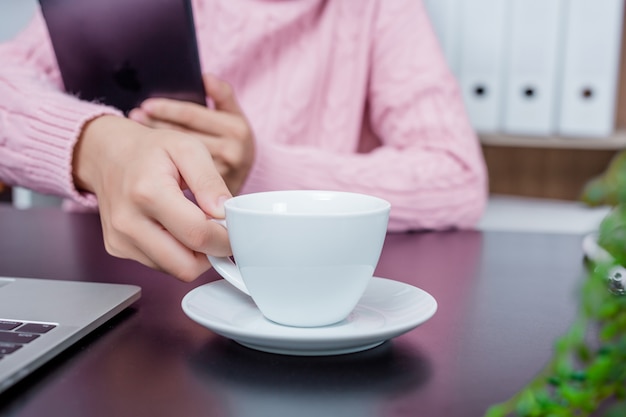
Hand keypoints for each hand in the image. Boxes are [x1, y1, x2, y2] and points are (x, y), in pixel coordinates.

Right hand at [73, 115, 231, 281]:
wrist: (109, 154)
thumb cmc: (150, 150)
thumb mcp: (188, 149)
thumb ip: (209, 181)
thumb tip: (224, 212)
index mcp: (148, 193)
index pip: (198, 234)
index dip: (225, 239)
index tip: (234, 230)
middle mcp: (129, 221)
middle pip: (186, 266)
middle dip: (211, 254)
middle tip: (217, 232)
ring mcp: (120, 239)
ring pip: (174, 270)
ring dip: (194, 255)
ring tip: (194, 225)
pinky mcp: (118, 248)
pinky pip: (159, 266)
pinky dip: (175, 253)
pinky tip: (175, 229)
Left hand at [128, 74, 254, 194]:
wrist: (250, 179)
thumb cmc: (234, 141)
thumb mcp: (234, 116)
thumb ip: (222, 95)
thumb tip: (206, 77)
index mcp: (236, 128)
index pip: (192, 114)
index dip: (167, 108)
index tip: (145, 104)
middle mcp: (231, 151)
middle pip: (182, 135)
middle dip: (156, 123)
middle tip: (134, 115)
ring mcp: (222, 173)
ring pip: (178, 155)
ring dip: (156, 143)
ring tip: (137, 132)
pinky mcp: (211, 190)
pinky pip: (182, 175)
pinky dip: (164, 164)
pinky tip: (149, 156)